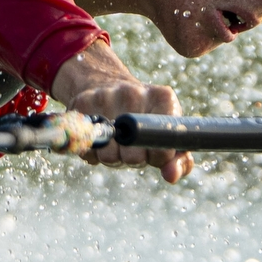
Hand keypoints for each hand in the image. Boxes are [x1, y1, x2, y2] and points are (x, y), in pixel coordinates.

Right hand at [50, 40, 192, 182]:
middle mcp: (134, 93)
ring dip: (111, 157)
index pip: (163, 149)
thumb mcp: (168, 135)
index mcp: (163, 98)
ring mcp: (105, 96)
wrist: (107, 84)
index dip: (156, 159)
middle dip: (132, 159)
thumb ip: (179, 160)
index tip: (152, 152)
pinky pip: (87, 149)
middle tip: (132, 147)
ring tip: (116, 143)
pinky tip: (99, 138)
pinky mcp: (81, 103)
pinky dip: (92, 152)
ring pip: (108, 155)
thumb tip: (171, 176)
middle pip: (133, 156)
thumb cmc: (144, 119)